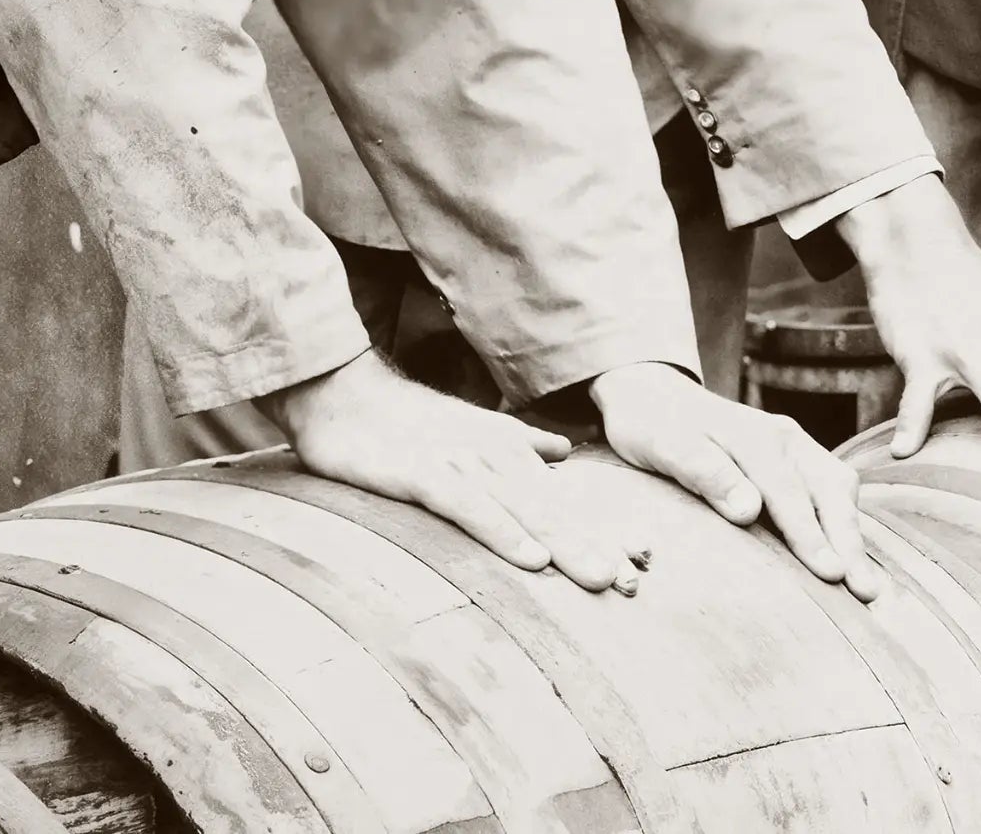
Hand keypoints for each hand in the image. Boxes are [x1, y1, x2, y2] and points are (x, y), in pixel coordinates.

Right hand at [263, 351, 644, 590]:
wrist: (342, 394)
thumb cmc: (403, 420)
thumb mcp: (469, 429)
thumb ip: (519, 441)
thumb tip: (560, 452)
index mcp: (506, 447)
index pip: (559, 497)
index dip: (597, 530)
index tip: (638, 567)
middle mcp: (492, 453)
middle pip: (551, 507)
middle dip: (593, 545)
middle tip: (632, 586)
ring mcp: (461, 462)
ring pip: (521, 509)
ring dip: (563, 544)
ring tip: (600, 580)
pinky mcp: (425, 474)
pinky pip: (471, 508)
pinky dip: (502, 531)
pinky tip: (529, 558)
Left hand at [589, 362, 879, 599]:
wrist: (650, 392)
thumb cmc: (653, 426)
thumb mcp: (665, 446)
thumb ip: (707, 474)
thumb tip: (749, 510)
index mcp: (754, 436)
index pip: (789, 492)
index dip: (810, 535)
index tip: (831, 574)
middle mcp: (784, 437)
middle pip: (829, 490)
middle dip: (849, 541)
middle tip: (867, 593)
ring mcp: (794, 445)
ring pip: (838, 488)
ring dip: (852, 534)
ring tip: (867, 585)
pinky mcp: (795, 457)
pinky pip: (831, 487)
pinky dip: (844, 520)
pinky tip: (850, 555)